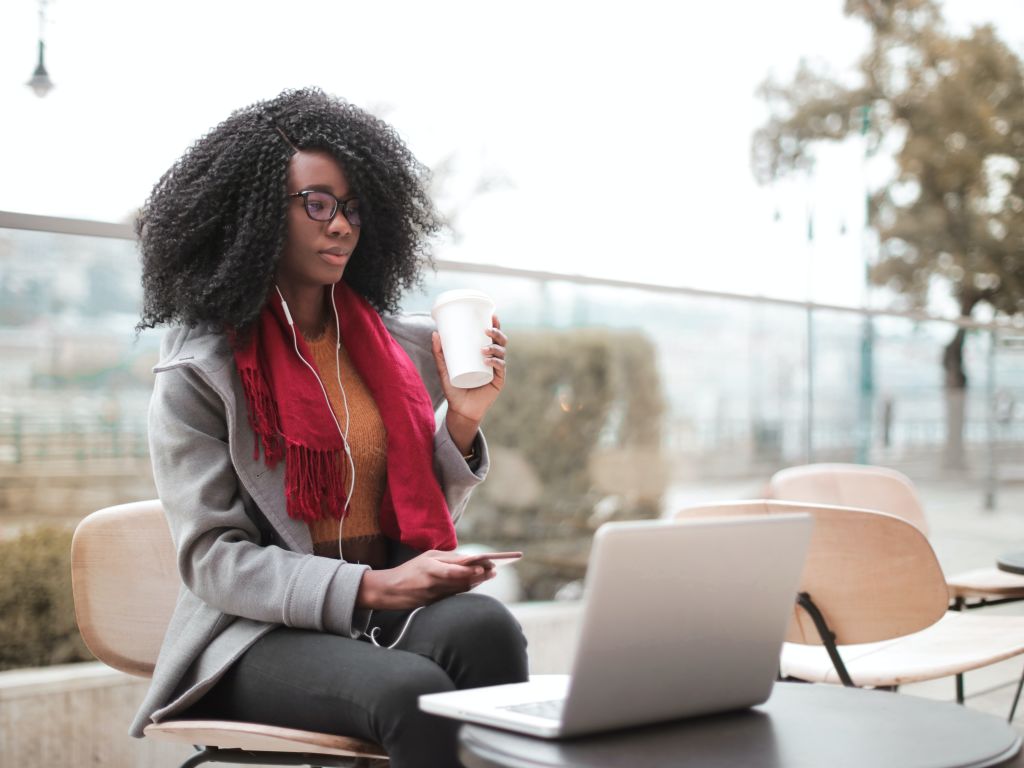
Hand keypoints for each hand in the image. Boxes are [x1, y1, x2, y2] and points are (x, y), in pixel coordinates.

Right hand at [356, 550, 496, 610]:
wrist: (389, 590)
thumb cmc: (410, 569)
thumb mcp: (427, 557)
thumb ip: (447, 558)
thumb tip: (469, 559)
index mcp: (430, 566)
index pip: (455, 568)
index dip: (473, 569)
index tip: (487, 564)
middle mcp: (433, 581)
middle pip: (461, 580)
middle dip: (480, 575)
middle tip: (494, 571)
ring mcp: (433, 594)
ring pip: (460, 589)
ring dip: (476, 582)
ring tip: (489, 575)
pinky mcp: (433, 603)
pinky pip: (454, 595)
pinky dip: (466, 588)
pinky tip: (476, 583)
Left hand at [432, 315, 506, 453]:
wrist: (460, 410)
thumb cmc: (453, 388)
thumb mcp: (444, 368)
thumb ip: (438, 353)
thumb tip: (435, 333)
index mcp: (483, 353)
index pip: (492, 336)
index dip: (495, 324)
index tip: (491, 314)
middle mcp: (493, 360)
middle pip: (501, 342)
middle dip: (497, 333)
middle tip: (486, 331)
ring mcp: (496, 370)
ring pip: (502, 353)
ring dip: (494, 347)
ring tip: (482, 348)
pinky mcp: (498, 381)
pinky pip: (500, 368)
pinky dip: (495, 362)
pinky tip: (488, 360)